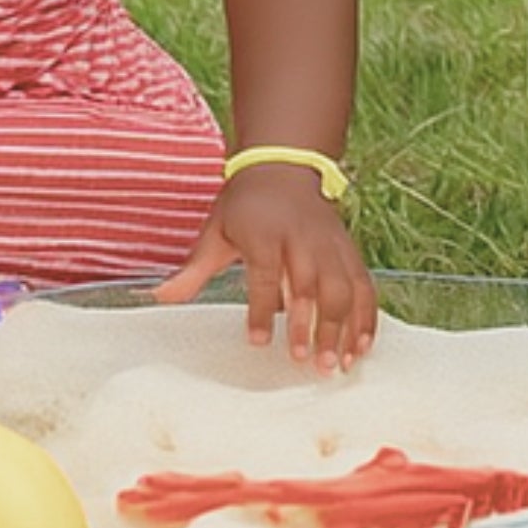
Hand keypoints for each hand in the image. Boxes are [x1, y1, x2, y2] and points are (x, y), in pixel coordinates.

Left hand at [154, 165, 377, 370]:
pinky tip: (363, 344)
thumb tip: (160, 297)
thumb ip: (193, 268)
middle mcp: (302, 239)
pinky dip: (367, 314)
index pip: (266, 274)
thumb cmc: (246, 203)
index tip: (258, 342)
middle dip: (311, 325)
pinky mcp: (347, 249)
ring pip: (344, 286)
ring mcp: (330, 244)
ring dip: (345, 326)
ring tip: (339, 363)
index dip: (262, 309)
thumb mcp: (215, 229)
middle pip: (313, 283)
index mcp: (266, 233)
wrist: (285, 165)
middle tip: (306, 362)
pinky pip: (363, 283)